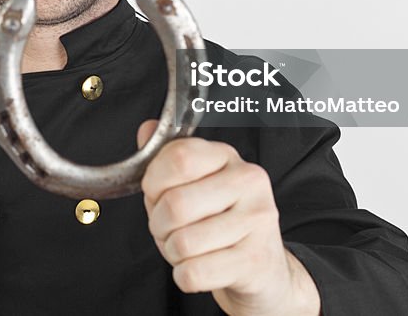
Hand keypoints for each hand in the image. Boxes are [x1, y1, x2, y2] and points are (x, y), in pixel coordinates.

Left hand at [136, 120, 319, 315]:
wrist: (261, 268)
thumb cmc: (219, 223)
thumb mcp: (192, 185)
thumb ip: (167, 159)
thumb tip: (146, 130)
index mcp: (227, 157)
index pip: (177, 158)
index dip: (153, 183)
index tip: (156, 195)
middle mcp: (248, 182)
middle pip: (174, 204)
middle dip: (158, 226)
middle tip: (169, 230)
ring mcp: (256, 221)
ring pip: (182, 242)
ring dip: (172, 253)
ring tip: (187, 249)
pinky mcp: (255, 260)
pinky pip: (194, 273)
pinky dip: (184, 276)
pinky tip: (200, 268)